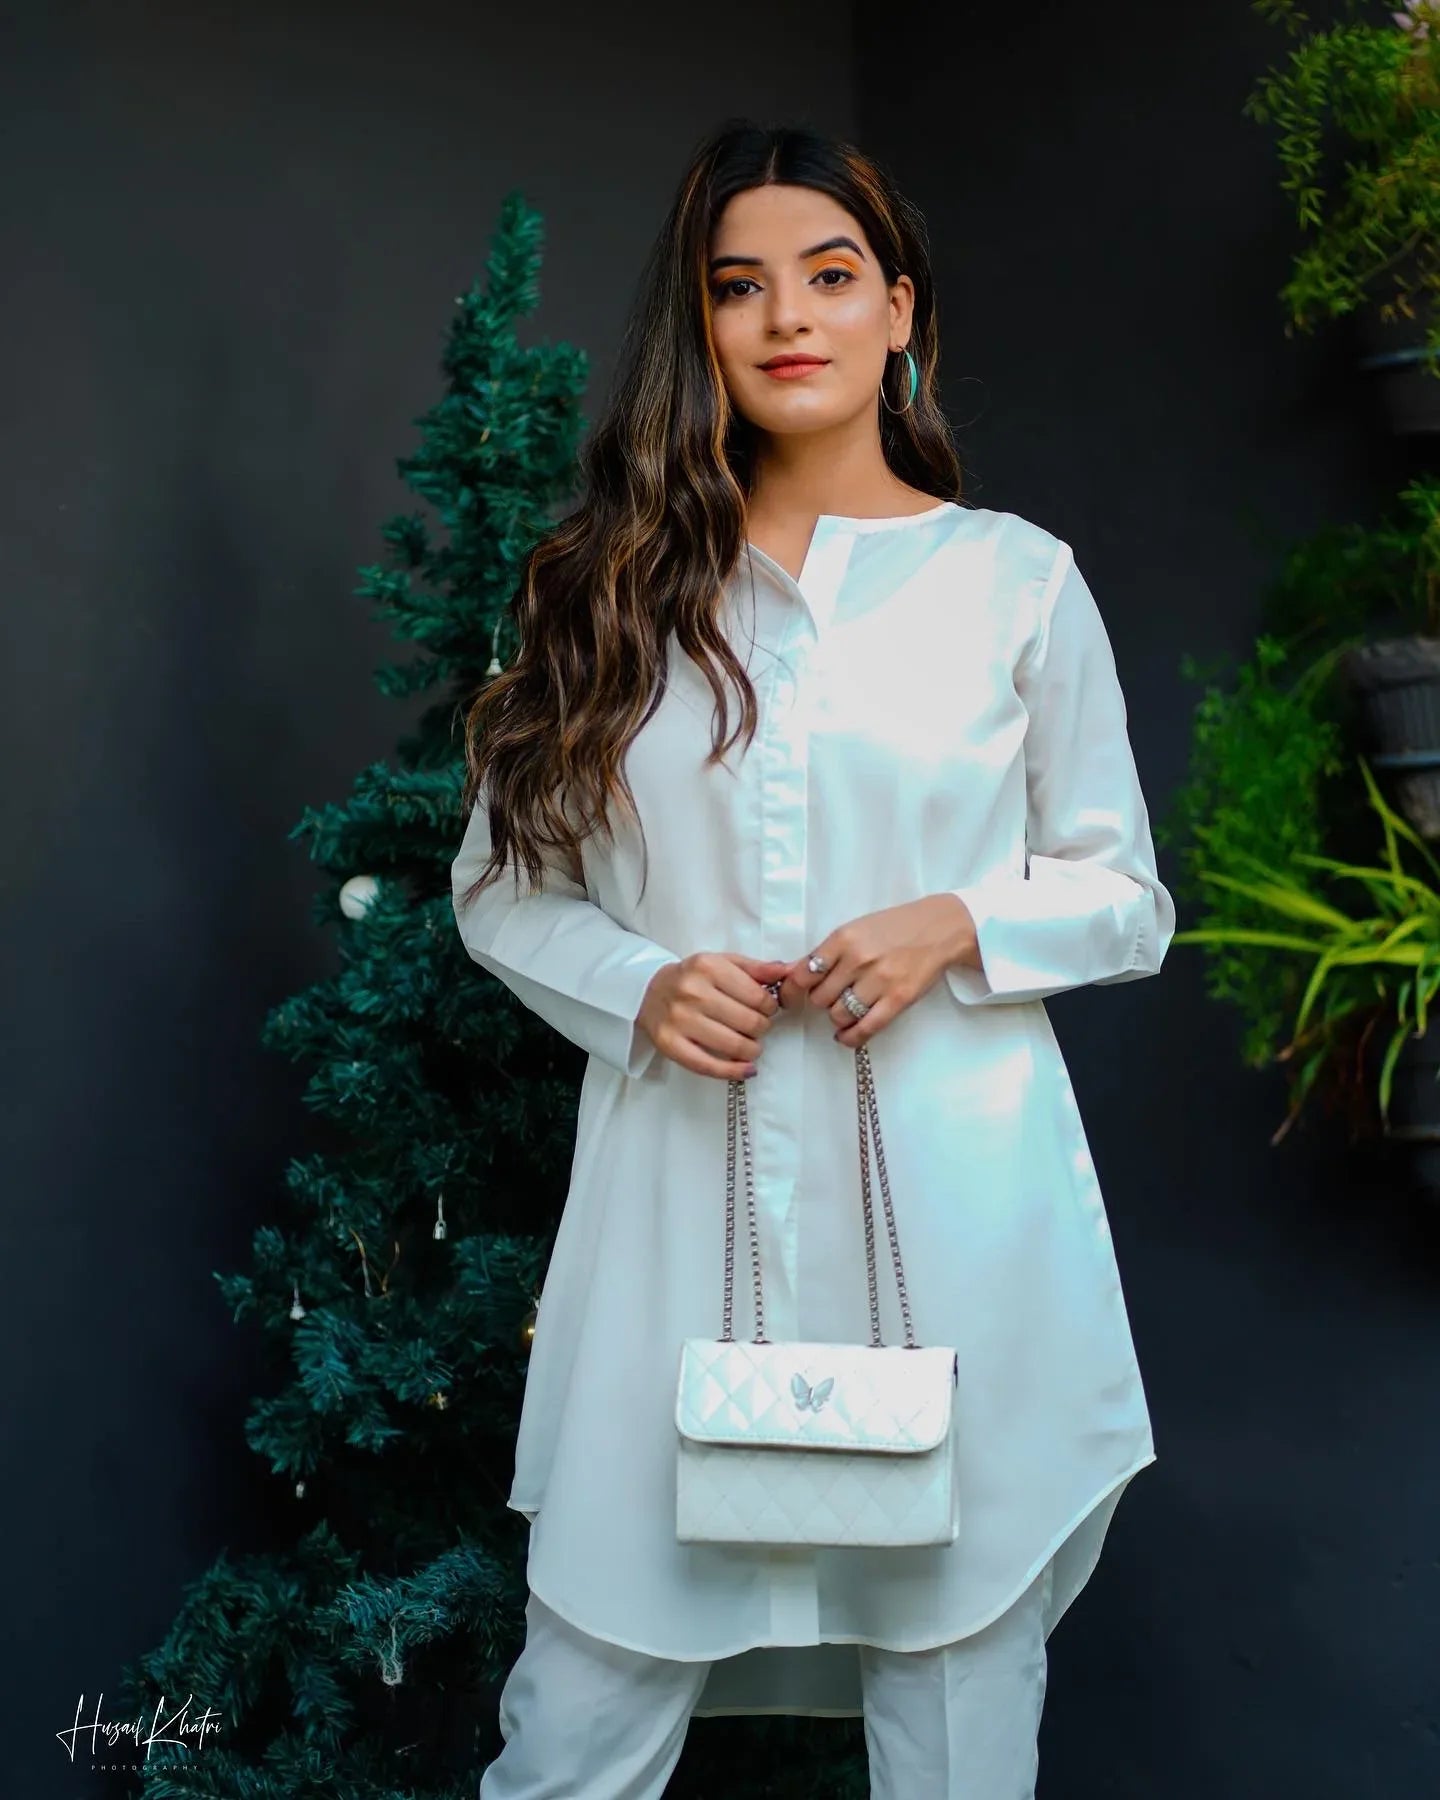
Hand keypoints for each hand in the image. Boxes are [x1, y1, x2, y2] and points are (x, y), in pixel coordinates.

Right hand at [637, 951, 789, 1079]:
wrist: (649, 992)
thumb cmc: (693, 978)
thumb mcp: (723, 963)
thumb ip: (757, 968)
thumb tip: (790, 971)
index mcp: (708, 967)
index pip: (758, 997)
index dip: (770, 1007)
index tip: (767, 1009)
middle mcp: (692, 993)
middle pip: (749, 1022)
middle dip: (762, 1028)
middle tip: (758, 1027)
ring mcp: (679, 1020)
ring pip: (734, 1045)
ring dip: (752, 1049)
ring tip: (751, 1045)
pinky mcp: (670, 1045)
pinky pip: (709, 1066)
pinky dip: (734, 1072)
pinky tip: (747, 1069)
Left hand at [775, 896, 975, 1047]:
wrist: (938, 929)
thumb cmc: (893, 928)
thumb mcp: (854, 930)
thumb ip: (825, 953)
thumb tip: (789, 974)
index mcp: (843, 938)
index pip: (802, 974)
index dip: (790, 992)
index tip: (788, 999)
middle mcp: (858, 959)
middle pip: (819, 998)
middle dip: (821, 1000)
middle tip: (832, 995)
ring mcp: (879, 981)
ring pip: (839, 1015)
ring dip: (837, 1017)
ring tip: (846, 1009)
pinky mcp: (898, 999)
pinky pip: (865, 1028)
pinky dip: (851, 1037)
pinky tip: (846, 1035)